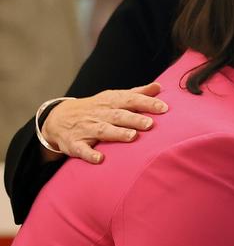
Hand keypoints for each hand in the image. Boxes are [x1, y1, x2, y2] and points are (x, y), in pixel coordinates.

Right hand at [41, 83, 167, 163]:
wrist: (59, 118)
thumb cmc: (96, 108)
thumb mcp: (114, 97)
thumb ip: (137, 94)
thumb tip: (158, 87)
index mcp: (111, 102)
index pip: (131, 100)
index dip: (147, 103)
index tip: (164, 108)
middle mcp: (100, 114)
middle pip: (119, 115)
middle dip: (134, 119)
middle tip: (150, 124)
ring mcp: (87, 129)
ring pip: (103, 130)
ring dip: (117, 133)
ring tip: (132, 136)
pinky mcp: (75, 143)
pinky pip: (82, 149)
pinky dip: (90, 154)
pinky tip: (100, 159)